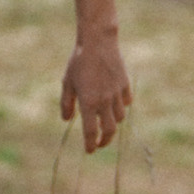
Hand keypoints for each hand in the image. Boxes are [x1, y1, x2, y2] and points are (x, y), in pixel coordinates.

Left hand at [61, 28, 133, 152]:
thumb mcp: (67, 83)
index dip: (90, 144)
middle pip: (109, 130)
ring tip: (106, 122)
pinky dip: (122, 106)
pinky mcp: (125, 84)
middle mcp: (105, 101)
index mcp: (89, 103)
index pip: (91, 132)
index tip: (90, 151)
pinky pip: (126, 102)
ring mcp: (117, 93)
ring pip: (120, 117)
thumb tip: (67, 119)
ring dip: (113, 122)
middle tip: (100, 144)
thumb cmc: (79, 62)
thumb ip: (66, 103)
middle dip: (105, 141)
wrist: (98, 42)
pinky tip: (115, 104)